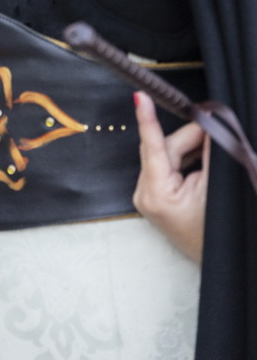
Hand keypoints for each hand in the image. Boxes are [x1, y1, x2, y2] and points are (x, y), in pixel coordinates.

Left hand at [132, 91, 208, 262]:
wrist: (219, 264)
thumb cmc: (217, 232)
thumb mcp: (215, 187)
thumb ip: (208, 152)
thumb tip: (207, 123)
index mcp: (156, 193)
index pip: (153, 146)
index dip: (148, 118)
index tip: (140, 95)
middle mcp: (145, 193)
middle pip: (165, 148)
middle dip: (192, 136)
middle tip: (216, 126)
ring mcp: (148, 196)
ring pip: (168, 155)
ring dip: (191, 148)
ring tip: (214, 146)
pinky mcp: (155, 197)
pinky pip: (169, 167)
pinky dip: (186, 159)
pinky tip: (203, 158)